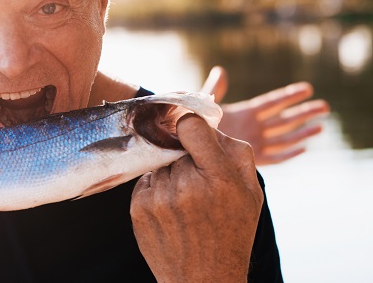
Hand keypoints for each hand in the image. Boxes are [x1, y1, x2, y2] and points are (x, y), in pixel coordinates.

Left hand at [130, 115, 262, 282]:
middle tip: (198, 182)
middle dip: (185, 158)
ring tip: (186, 201)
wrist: (203, 279)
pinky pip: (145, 180)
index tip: (190, 132)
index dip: (189, 125)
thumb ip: (235, 152)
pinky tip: (170, 210)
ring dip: (170, 175)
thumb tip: (209, 121)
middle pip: (175, 147)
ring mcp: (160, 198)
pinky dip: (156, 189)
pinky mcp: (138, 209)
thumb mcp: (250, 193)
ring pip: (160, 164)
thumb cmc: (232, 231)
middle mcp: (188, 187)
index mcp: (220, 178)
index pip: (191, 126)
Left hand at [200, 66, 329, 164]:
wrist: (189, 147)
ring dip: (302, 133)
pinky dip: (288, 154)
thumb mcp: (206, 105)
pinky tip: (303, 148)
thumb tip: (220, 70)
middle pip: (284, 119)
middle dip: (304, 112)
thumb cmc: (197, 123)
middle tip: (325, 106)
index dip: (289, 96)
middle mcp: (254, 126)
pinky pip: (274, 157)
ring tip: (320, 127)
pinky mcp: (252, 159)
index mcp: (246, 112)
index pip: (272, 102)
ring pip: (284, 137)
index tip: (307, 88)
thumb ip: (215, 89)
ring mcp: (255, 142)